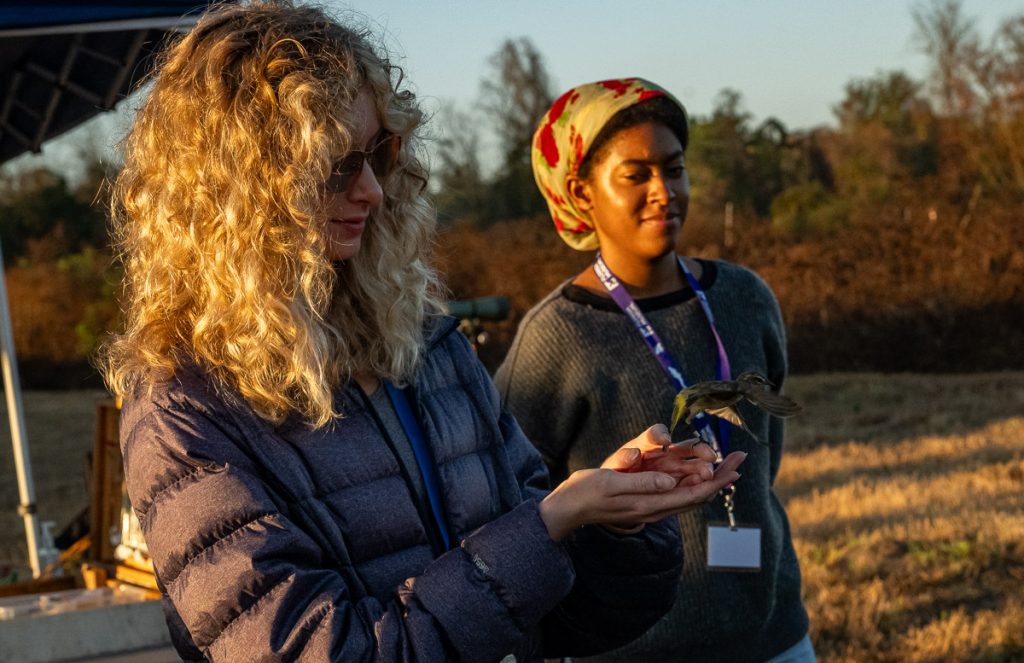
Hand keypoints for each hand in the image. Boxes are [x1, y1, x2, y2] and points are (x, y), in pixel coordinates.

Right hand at [539, 425, 745, 540]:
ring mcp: (651, 507)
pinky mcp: (645, 502)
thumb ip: (642, 483)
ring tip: (727, 464)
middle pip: (698, 495)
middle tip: (740, 459)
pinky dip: (693, 482)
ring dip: (710, 479)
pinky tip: (698, 475)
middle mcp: (655, 508)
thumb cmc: (587, 492)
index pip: (693, 494)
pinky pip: (677, 494)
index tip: (735, 466)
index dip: (717, 480)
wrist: (569, 509)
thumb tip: (671, 482)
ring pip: (690, 494)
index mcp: (650, 503)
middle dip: (720, 476)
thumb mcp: (612, 483)